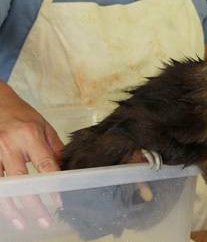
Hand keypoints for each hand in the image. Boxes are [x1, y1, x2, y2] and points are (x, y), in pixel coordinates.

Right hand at [0, 83, 63, 228]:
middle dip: (33, 202)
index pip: (44, 164)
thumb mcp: (44, 126)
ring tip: (21, 223)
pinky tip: (7, 209)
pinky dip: (2, 196)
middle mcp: (9, 145)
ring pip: (3, 185)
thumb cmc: (22, 115)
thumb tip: (68, 169)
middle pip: (22, 179)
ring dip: (11, 207)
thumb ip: (56, 148)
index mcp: (30, 136)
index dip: (52, 184)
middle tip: (44, 219)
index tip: (59, 200)